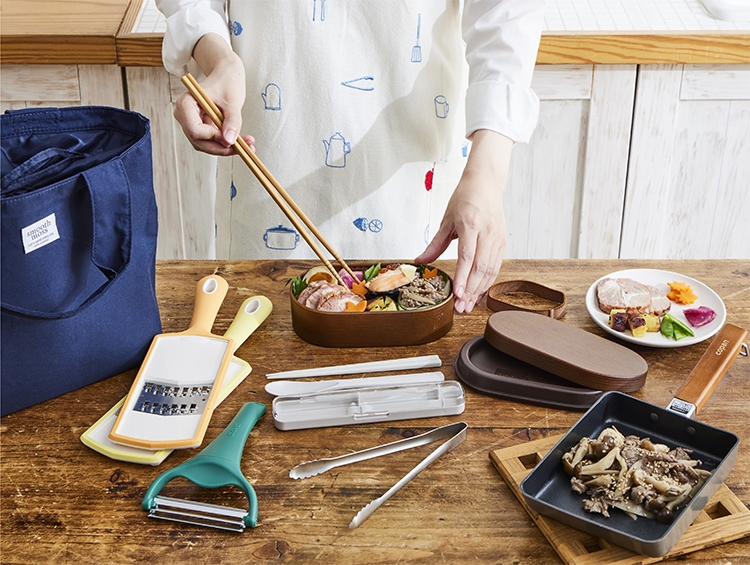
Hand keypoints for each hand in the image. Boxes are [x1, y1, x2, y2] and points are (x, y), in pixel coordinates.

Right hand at [173, 33, 253, 155]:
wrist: (226, 75)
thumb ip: (232, 121)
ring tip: (248, 144)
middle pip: (199, 141)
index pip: (194, 129)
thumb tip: (230, 140)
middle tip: (244, 147)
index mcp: (186, 103)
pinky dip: (225, 144)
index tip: (232, 139)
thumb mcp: (232, 101)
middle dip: (221, 147)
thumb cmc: (226, 82)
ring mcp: (190, 122)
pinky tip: (242, 143)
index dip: (213, 138)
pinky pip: (211, 141)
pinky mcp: (200, 127)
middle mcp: (183, 114)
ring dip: (225, 148)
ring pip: (205, 145)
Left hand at [415, 130, 512, 312]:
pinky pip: (496, 266)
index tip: (457, 294)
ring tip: (468, 305)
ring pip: (491, 270)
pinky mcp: (503, 242)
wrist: (486, 184)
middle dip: (471, 290)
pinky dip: (487, 282)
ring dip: (479, 290)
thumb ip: (435, 244)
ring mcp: (497, 238)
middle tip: (461, 307)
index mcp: (470, 224)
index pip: (467, 256)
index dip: (462, 278)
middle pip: (481, 267)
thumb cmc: (465, 198)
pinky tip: (478, 293)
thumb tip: (420, 261)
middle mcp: (487, 232)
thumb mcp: (446, 220)